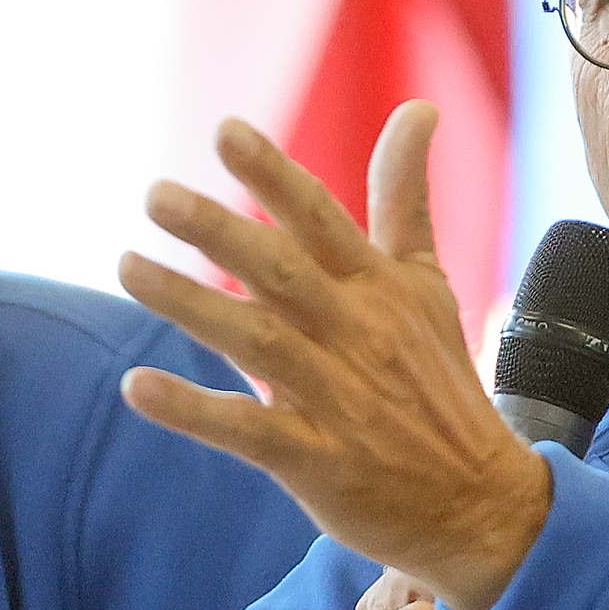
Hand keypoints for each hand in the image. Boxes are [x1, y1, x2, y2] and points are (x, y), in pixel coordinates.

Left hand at [117, 104, 551, 609]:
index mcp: (379, 288)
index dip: (273, 175)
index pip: (321, 218)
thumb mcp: (427, 284)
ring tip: (128, 265)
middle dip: (218, 231)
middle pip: (281, 272)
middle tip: (155, 194)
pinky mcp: (319, 461)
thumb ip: (405, 198)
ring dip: (188, 304)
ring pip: (256, 341)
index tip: (225, 131)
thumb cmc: (437, 383)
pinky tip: (138, 388)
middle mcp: (358, 334)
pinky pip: (247, 431)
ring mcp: (338, 398)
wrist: (480, 503)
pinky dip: (193, 411)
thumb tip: (418, 107)